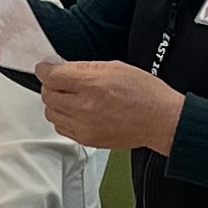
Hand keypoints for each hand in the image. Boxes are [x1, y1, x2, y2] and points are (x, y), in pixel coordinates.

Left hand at [37, 60, 184, 156]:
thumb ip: (85, 68)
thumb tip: (64, 68)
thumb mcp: (115, 67)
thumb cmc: (145, 94)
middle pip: (47, 95)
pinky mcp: (87, 140)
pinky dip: (64, 119)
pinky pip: (62, 128)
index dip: (46, 70)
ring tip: (70, 98)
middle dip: (51, 85)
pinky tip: (77, 112)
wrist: (160, 120)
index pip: (52, 77)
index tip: (46, 68)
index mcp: (92, 85)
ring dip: (56, 103)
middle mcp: (85, 108)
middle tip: (62, 81)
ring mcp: (84, 127)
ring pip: (51, 114)